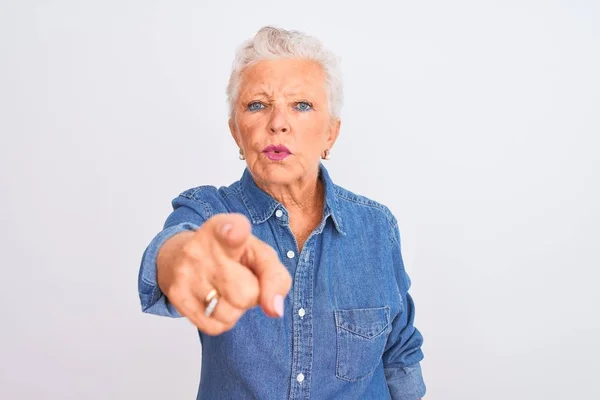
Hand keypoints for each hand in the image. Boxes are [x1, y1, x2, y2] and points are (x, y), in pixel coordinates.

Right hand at [156, 213, 291, 334]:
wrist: (180, 256)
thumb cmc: (231, 255)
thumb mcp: (259, 255)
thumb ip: (276, 278)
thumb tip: (274, 310)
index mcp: (224, 229)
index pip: (232, 231)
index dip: (235, 232)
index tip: (235, 231)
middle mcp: (201, 248)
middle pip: (247, 293)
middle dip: (251, 294)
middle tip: (240, 278)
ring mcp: (185, 273)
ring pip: (230, 314)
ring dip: (235, 309)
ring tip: (224, 289)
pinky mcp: (176, 296)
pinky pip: (214, 327)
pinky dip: (220, 320)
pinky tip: (212, 300)